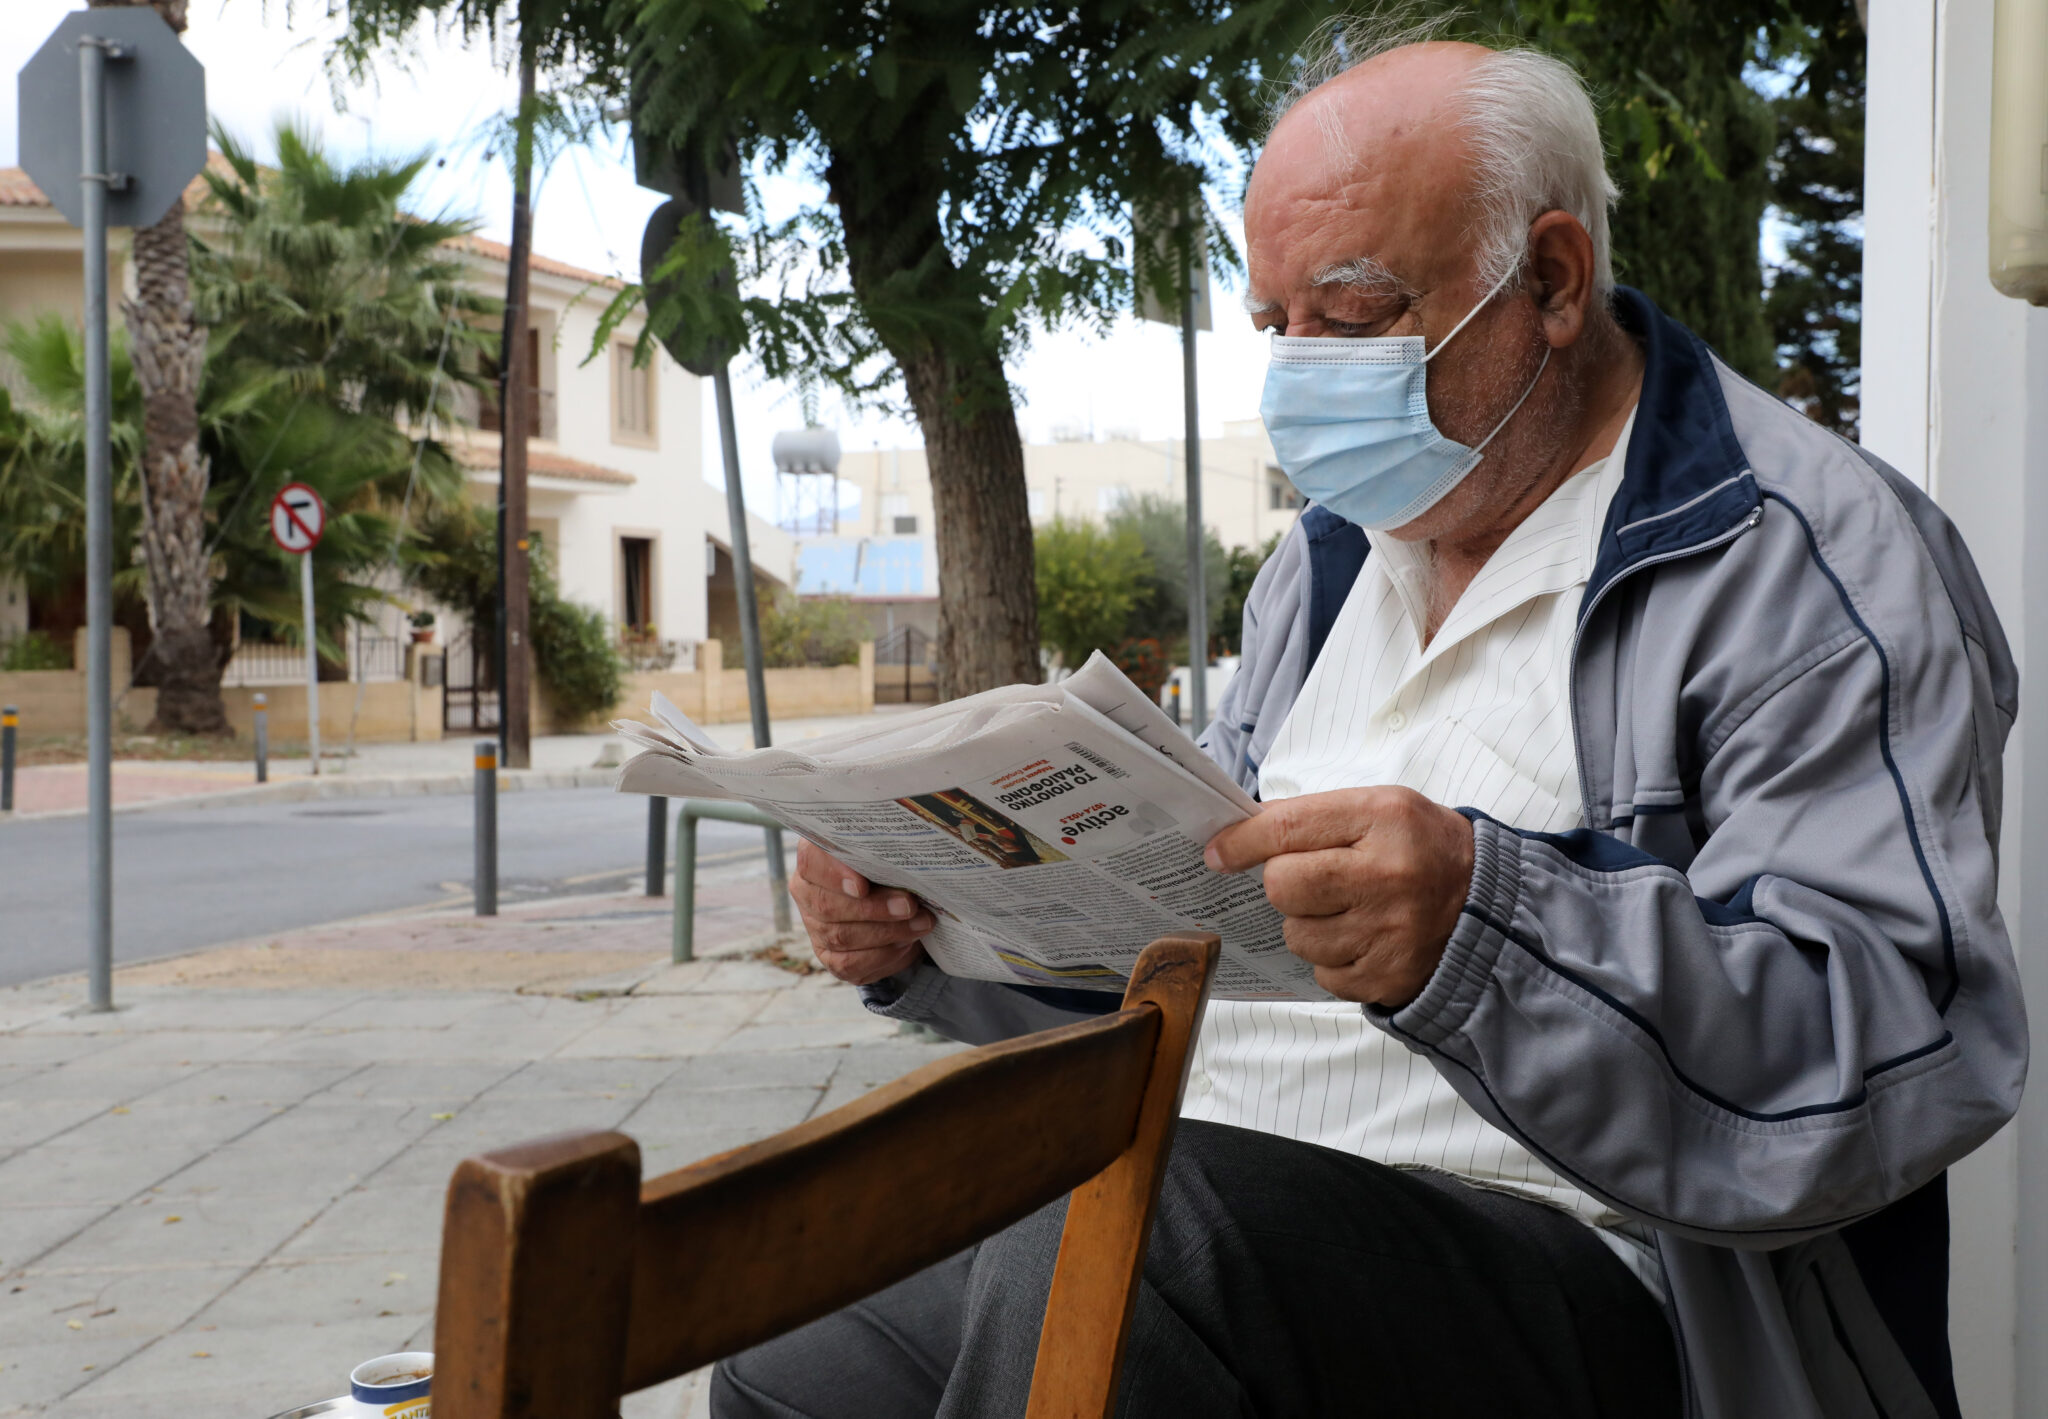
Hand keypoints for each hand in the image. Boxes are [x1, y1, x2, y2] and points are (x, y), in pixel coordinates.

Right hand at [790, 839, 932, 985]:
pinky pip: (850, 963)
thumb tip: (909, 862)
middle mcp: (807, 892)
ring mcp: (815, 927)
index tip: (862, 886)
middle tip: (908, 906)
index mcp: (814, 857)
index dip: (834, 874)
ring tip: (919, 924)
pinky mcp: (830, 957)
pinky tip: (905, 943)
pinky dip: (883, 954)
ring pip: (840, 936)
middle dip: (872, 908)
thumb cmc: (889, 869)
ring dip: (886, 932)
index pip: (810, 861)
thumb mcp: (887, 854)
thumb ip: (885, 853)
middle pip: (826, 905)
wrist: (898, 904)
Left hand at [1204, 787, 1474, 1007]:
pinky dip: (1333, 959)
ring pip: (1297, 935)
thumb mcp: (1378, 808)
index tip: (1217, 851)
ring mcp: (1389, 933)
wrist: (1488, 905)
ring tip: (1349, 910)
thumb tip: (1237, 836)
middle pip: (1282, 886)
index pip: (1286, 828)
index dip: (1241, 842)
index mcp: (1382, 819)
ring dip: (1309, 925)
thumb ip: (1311, 816)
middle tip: (1312, 880)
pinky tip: (1364, 939)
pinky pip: (1322, 973)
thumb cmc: (1421, 848)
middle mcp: (1386, 876)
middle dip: (1284, 884)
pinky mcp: (1388, 977)